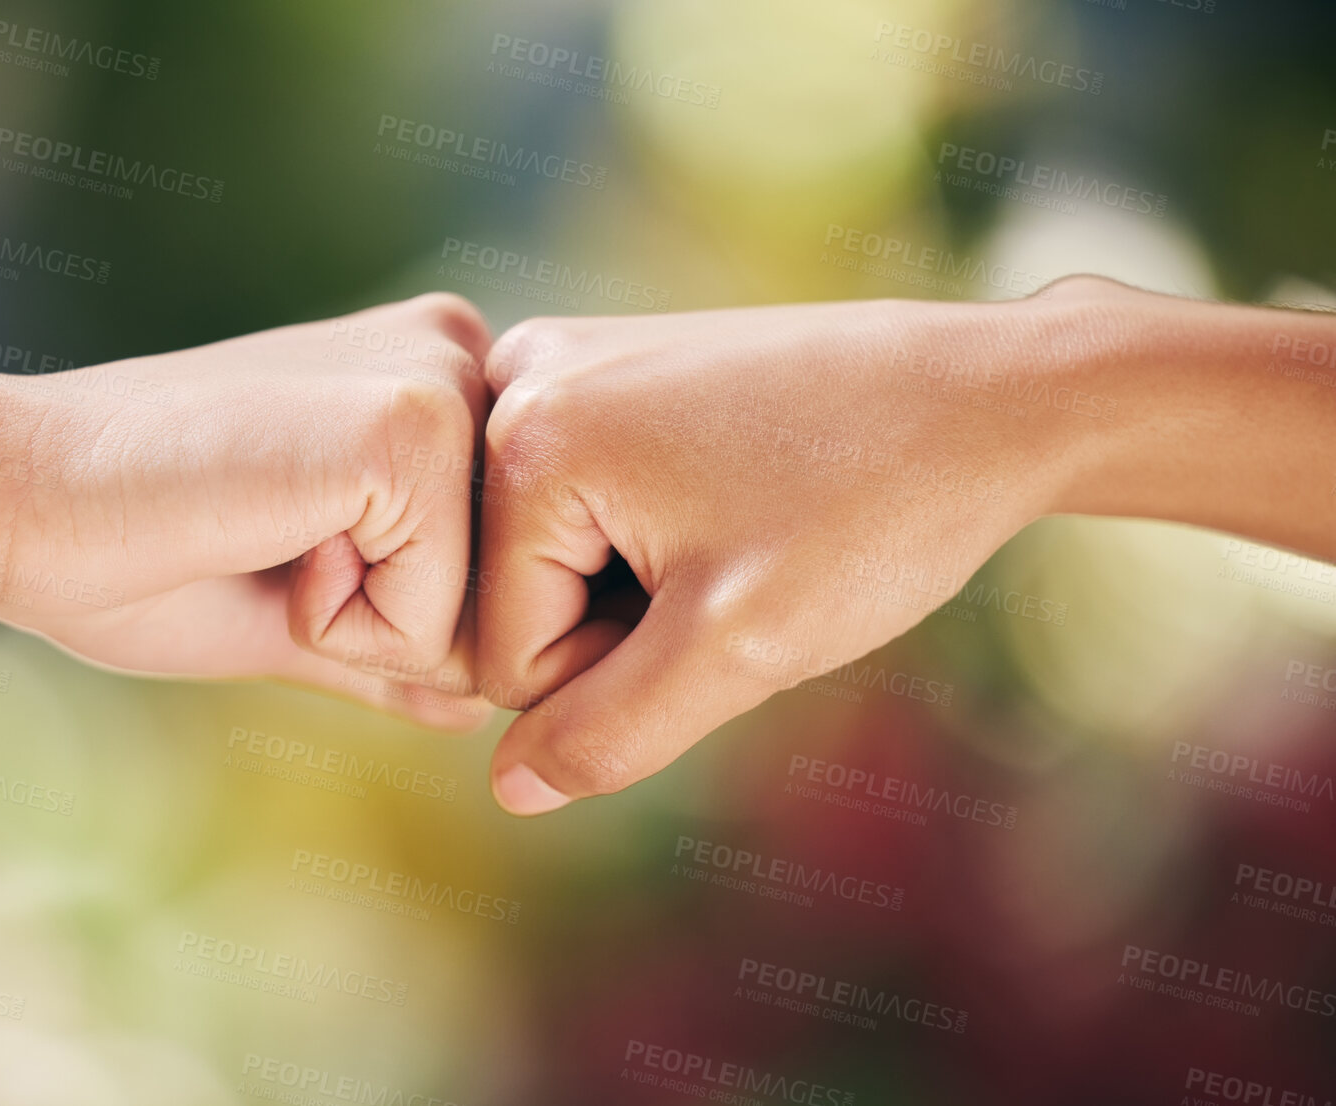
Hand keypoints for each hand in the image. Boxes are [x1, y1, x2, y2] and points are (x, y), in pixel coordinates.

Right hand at [0, 293, 493, 726]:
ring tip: (264, 533)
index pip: (504, 580)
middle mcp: (461, 357)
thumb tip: (482, 704)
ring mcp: (442, 382)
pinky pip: (436, 626)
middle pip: (512, 605)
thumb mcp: (294, 612)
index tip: (274, 543)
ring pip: (484, 624)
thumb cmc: (132, 552)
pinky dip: (339, 627)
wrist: (8, 494)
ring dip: (363, 628)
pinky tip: (261, 537)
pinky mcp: (409, 428)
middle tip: (266, 539)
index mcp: (436, 378)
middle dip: (389, 632)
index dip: (387, 625)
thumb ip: (396, 649)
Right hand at [474, 278, 1134, 810]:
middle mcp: (518, 379)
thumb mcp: (737, 650)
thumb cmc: (875, 511)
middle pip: (511, 601)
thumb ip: (608, 736)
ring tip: (736, 534)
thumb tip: (510, 790)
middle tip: (732, 571)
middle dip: (616, 625)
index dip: (615, 677)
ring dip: (632, 583)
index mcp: (527, 441)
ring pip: (547, 559)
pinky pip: (579, 503)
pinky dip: (643, 533)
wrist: (993, 395)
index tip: (722, 607)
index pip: (503, 656)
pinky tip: (728, 504)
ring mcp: (564, 361)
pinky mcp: (608, 364)